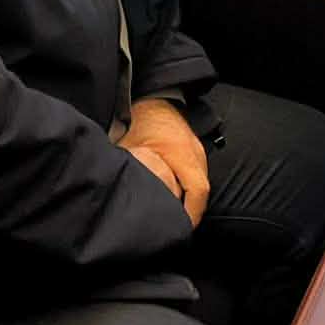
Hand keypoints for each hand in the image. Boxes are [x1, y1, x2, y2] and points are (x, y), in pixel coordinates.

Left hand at [118, 98, 209, 225]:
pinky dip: (188, 188)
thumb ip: (132, 170)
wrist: (152, 95)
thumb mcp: (131, 147)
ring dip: (190, 199)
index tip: (182, 229)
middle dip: (192, 211)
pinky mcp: (192, 148)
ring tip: (176, 216)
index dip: (192, 214)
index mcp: (183, 153)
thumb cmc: (140, 120)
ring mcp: (196, 149)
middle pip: (201, 190)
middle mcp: (195, 152)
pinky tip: (175, 195)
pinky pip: (195, 173)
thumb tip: (123, 192)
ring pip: (199, 181)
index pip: (198, 190)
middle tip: (177, 228)